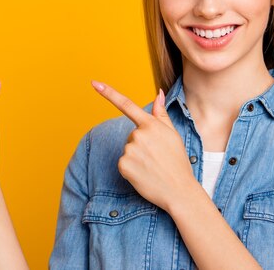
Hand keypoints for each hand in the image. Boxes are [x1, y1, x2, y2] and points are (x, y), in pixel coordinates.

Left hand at [91, 81, 197, 211]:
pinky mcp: (123, 165)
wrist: (179, 190)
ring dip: (137, 157)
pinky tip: (144, 174)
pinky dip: (131, 169)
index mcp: (151, 125)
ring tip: (152, 166)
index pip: (127, 104)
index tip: (94, 83)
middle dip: (141, 144)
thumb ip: (161, 113)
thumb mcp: (172, 134)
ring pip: (127, 149)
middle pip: (132, 135)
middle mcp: (138, 135)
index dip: (108, 93)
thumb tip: (158, 92)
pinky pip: (123, 163)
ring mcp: (129, 150)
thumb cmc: (177, 161)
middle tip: (157, 156)